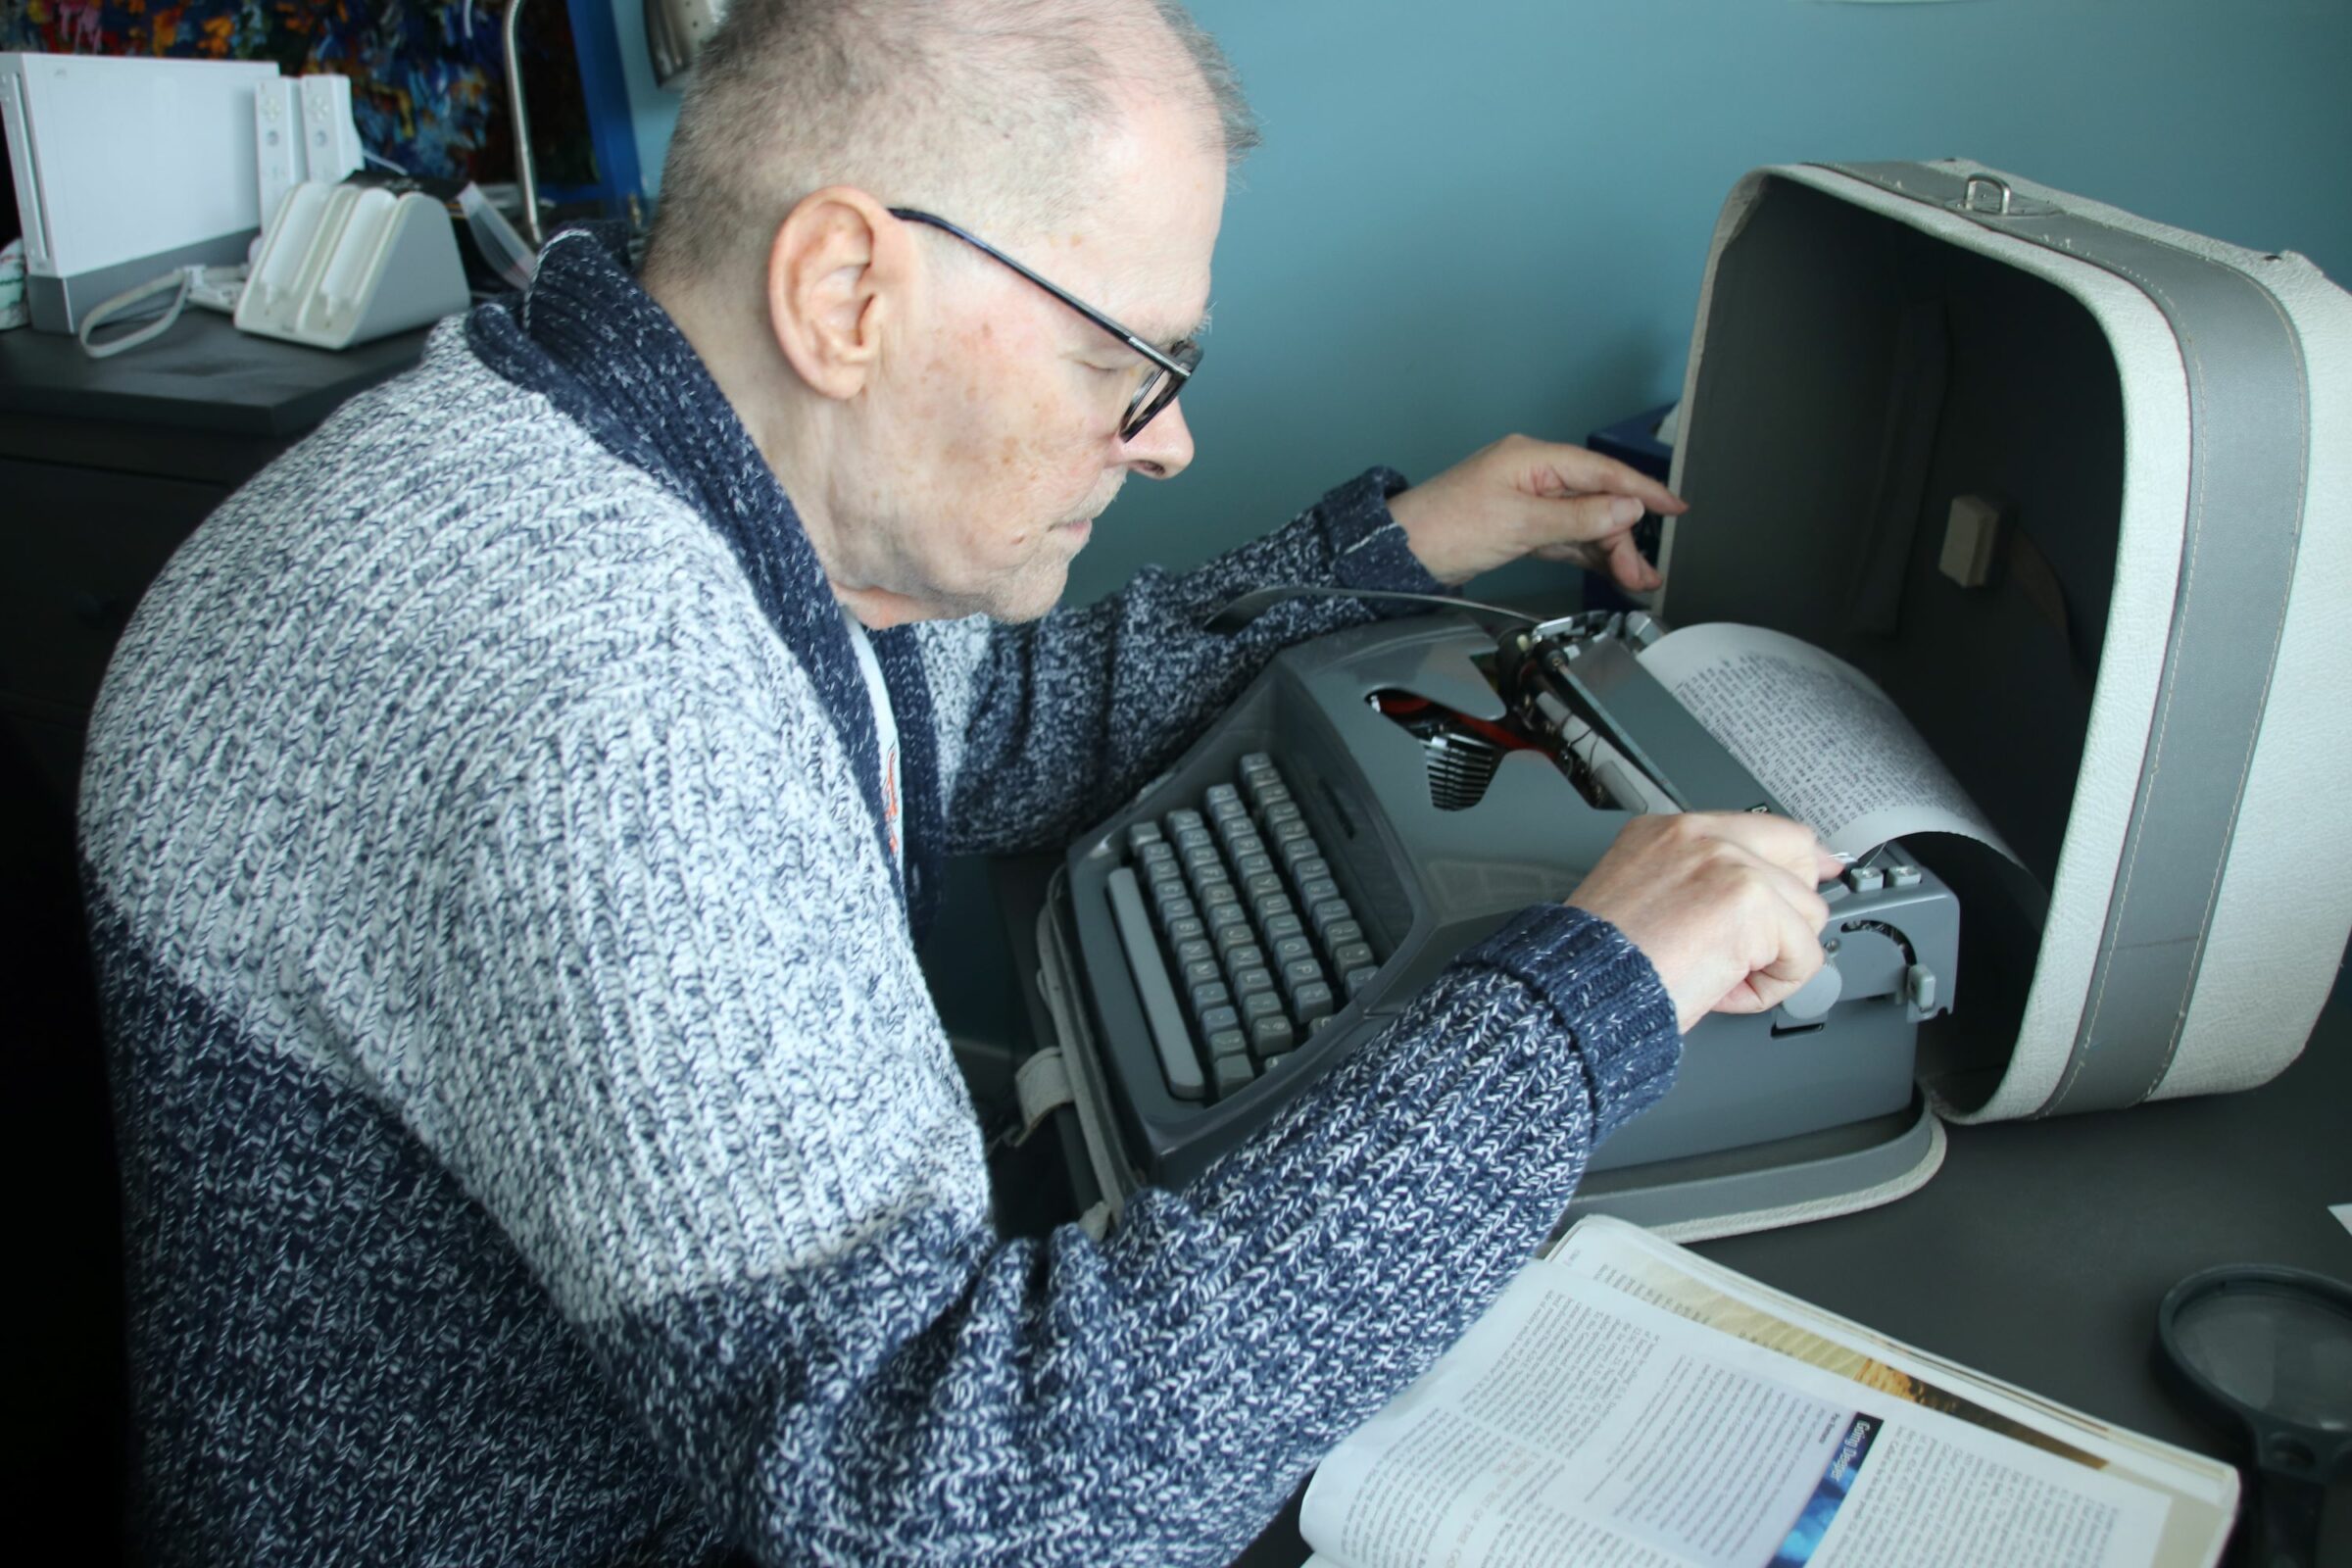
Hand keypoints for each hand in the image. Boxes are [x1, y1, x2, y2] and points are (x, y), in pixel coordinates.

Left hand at [1385, 434, 1686, 590]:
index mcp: (1534, 458)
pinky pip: (1565, 536)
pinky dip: (1586, 553)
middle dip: (1623, 537)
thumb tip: (1627, 509)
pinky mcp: (1520, 525)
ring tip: (1634, 580)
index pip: (1602, 471)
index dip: (1643, 490)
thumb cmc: (1447, 527)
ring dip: (1609, 550)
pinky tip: (1606, 569)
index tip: (1675, 508)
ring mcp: (1527, 500)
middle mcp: (1534, 474)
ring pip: (1583, 523)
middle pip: (1596, 501)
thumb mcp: (1521, 523)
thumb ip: (1579, 518)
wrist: (1401, 554)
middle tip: (1642, 573)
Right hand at [1567, 812, 1842, 1033]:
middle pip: (1799, 855)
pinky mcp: (1751, 901)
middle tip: (1750, 950)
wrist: (1579, 990)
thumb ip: (1699, 885)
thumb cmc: (1599, 965)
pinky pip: (1804, 955)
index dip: (1791, 862)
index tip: (1813, 875)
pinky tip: (1725, 989)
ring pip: (1806, 914)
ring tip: (1718, 976)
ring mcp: (1728, 863)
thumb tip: (1763, 899)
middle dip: (1787, 911)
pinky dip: (1771, 987)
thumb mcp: (1643, 900)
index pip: (1760, 829)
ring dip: (1772, 959)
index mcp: (1668, 831)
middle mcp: (1699, 835)